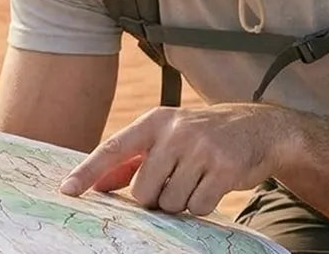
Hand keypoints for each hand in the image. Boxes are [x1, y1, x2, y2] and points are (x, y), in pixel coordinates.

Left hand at [57, 103, 295, 215]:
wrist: (260, 128)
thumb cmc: (206, 136)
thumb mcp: (169, 136)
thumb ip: (134, 159)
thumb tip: (100, 184)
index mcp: (156, 121)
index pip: (114, 148)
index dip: (89, 171)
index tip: (67, 190)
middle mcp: (176, 131)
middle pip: (143, 191)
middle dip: (156, 197)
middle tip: (175, 183)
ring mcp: (201, 149)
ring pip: (171, 202)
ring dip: (182, 202)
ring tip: (197, 180)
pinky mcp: (224, 168)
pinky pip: (198, 207)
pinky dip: (203, 205)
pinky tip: (214, 185)